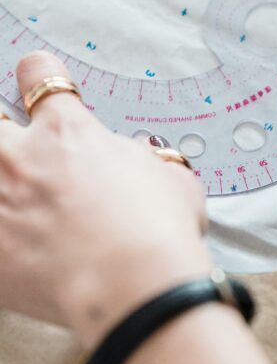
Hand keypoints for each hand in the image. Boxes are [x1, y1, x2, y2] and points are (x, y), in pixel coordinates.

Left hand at [0, 51, 209, 348]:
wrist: (131, 286)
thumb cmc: (157, 233)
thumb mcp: (173, 181)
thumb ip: (148, 164)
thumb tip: (144, 163)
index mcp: (67, 133)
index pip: (39, 77)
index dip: (40, 78)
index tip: (40, 85)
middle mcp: (20, 160)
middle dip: (4, 134)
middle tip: (19, 155)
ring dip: (3, 187)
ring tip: (20, 206)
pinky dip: (5, 246)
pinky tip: (19, 253)